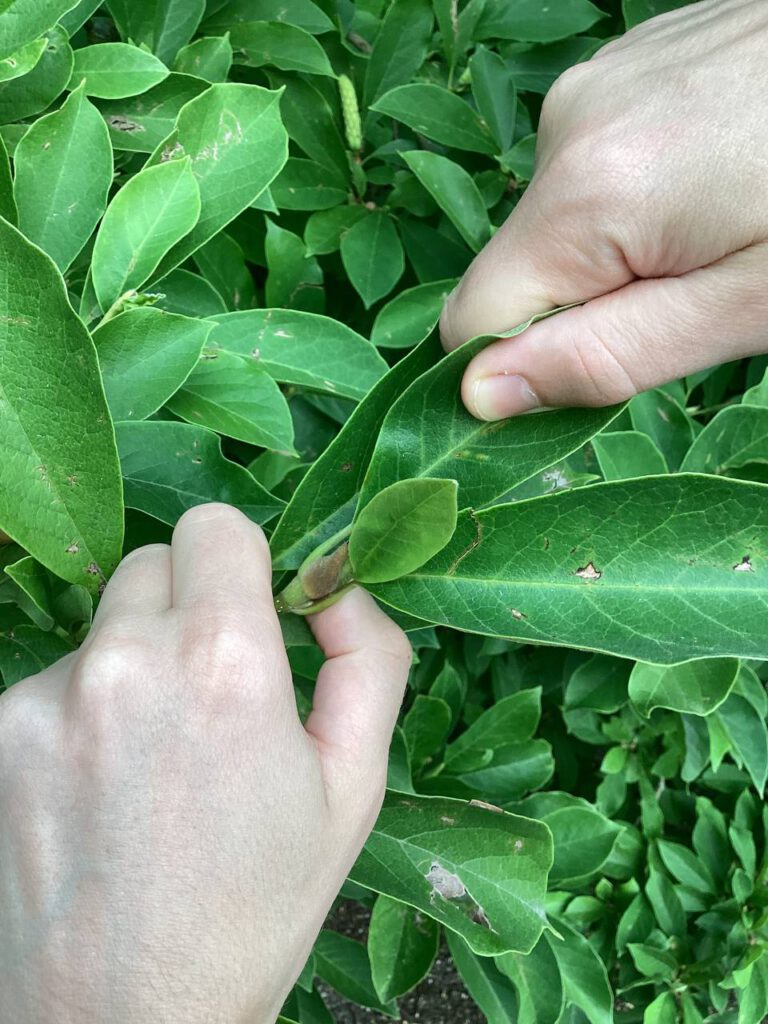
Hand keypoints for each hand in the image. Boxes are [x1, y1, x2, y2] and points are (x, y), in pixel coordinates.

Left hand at [0, 505, 410, 1023]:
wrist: (129, 1019)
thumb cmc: (256, 906)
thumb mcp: (355, 783)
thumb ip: (368, 656)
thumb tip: (336, 585)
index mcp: (224, 662)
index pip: (217, 527)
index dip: (245, 564)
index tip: (255, 613)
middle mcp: (124, 663)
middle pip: (156, 564)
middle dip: (191, 606)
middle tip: (213, 692)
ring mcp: (46, 698)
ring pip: (106, 625)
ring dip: (137, 661)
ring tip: (156, 757)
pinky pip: (58, 681)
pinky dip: (85, 710)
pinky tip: (104, 787)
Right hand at [441, 0, 767, 418]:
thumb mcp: (741, 310)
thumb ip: (603, 358)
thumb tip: (477, 396)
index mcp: (587, 192)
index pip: (471, 322)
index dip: (525, 367)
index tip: (611, 364)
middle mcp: (571, 122)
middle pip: (519, 269)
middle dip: (587, 304)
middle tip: (697, 290)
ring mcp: (599, 82)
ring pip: (557, 220)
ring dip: (616, 249)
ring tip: (718, 223)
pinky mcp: (629, 65)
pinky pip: (591, 165)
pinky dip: (635, 194)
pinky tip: (714, 175)